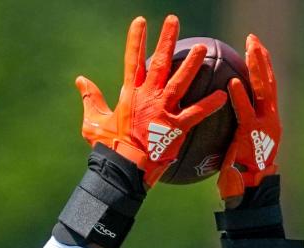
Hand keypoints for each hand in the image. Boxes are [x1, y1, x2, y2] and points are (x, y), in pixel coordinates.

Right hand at [76, 15, 227, 186]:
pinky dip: (210, 104)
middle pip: (160, 63)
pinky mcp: (176, 127)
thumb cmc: (108, 148)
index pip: (133, 60)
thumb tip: (80, 81)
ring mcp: (163, 111)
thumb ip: (91, 98)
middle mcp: (148, 97)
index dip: (137, 40)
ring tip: (202, 48)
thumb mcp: (93, 122)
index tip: (141, 21)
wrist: (124, 170)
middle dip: (167, 40)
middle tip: (174, 21)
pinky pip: (196, 113)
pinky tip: (223, 95)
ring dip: (191, 64)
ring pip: (181, 82)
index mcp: (130, 95)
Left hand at [218, 34, 280, 200]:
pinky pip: (247, 112)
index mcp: (267, 120)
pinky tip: (232, 84)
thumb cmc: (238, 173)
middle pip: (268, 82)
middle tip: (253, 40)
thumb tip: (217, 118)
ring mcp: (265, 126)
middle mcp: (270, 119)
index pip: (265, 87)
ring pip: (264, 91)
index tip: (253, 49)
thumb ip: (234, 129)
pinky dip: (240, 97)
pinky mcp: (254, 136)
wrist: (249, 193)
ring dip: (257, 68)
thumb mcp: (237, 145)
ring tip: (250, 49)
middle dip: (262, 59)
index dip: (261, 67)